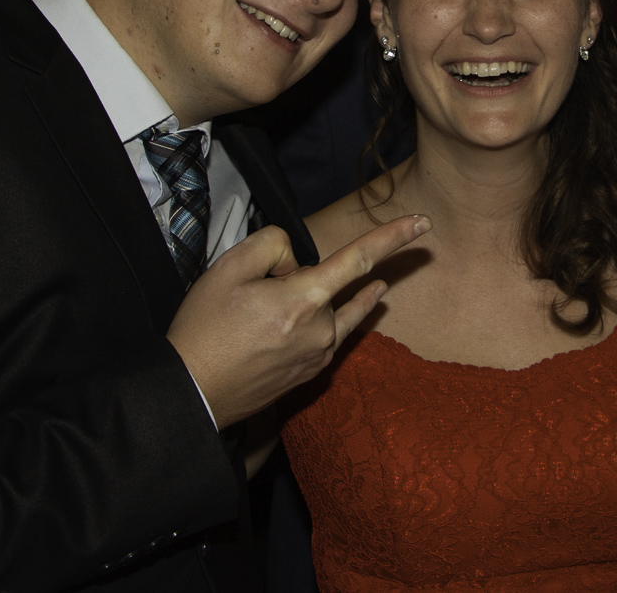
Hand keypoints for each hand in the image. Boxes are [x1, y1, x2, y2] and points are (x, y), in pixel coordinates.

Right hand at [166, 215, 428, 427]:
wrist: (192, 393)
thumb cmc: (205, 330)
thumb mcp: (227, 268)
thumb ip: (271, 245)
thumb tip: (296, 261)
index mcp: (303, 300)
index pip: (360, 259)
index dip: (393, 237)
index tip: (424, 222)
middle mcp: (322, 330)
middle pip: (328, 284)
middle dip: (297, 278)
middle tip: (250, 296)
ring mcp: (320, 355)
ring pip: (327, 309)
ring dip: (305, 302)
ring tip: (264, 313)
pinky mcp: (313, 373)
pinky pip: (328, 333)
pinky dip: (315, 320)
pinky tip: (292, 323)